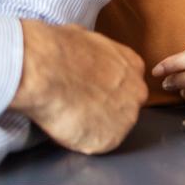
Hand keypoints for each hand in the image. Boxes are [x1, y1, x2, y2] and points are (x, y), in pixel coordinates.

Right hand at [11, 20, 147, 153]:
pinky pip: (95, 144)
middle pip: (124, 107)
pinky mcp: (110, 141)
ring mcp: (127, 118)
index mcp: (133, 66)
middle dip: (103, 109)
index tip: (89, 91)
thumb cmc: (60, 50)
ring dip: (92, 125)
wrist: (48, 71)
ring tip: (68, 115)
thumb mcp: (87, 40)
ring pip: (110, 128)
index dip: (105, 90)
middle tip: (78, 106)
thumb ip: (97, 55)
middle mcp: (137, 93)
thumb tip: (84, 55)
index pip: (126, 83)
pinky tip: (67, 126)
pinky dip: (80, 140)